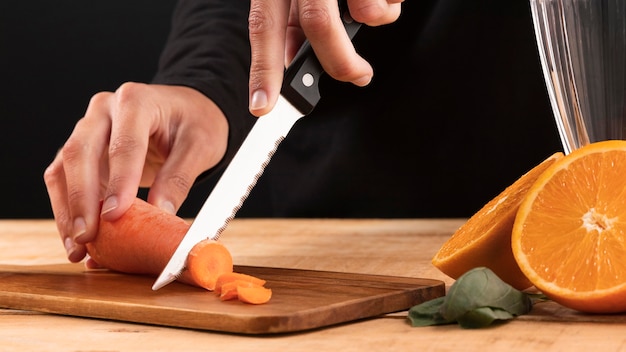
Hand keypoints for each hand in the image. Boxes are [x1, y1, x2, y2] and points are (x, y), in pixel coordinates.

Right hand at [44, 83, 228, 262]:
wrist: (188, 110)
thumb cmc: (196, 123)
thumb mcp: (201, 145)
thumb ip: (179, 177)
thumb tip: (160, 213)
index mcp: (136, 101)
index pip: (124, 144)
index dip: (118, 181)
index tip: (115, 215)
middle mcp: (104, 110)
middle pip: (80, 153)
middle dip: (81, 200)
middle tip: (88, 237)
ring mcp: (88, 128)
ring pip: (63, 167)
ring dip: (67, 210)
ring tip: (77, 247)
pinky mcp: (82, 150)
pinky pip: (64, 179)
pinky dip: (67, 209)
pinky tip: (76, 238)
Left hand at [247, 0, 402, 116]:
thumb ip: (293, 19)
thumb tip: (289, 60)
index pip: (264, 25)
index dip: (263, 68)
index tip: (261, 106)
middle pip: (318, 23)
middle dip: (340, 61)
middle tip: (359, 76)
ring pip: (364, 11)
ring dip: (377, 20)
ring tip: (377, 10)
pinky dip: (393, 1)